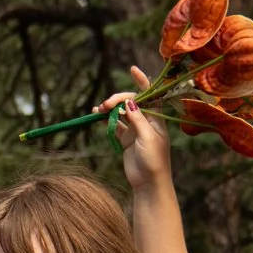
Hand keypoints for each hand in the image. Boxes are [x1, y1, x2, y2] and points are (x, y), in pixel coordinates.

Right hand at [95, 67, 170, 191]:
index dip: (142, 81)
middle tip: (106, 105)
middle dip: (118, 100)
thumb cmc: (154, 160)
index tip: (132, 70)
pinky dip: (106, 120)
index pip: (150, 95)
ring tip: (98, 109)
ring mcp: (135, 130)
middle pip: (131, 102)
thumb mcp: (147, 137)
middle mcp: (146, 121)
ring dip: (110, 109)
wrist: (149, 183)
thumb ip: (138, 119)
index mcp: (156, 119)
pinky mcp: (126, 140)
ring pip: (121, 113)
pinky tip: (97, 116)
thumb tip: (130, 101)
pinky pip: (115, 125)